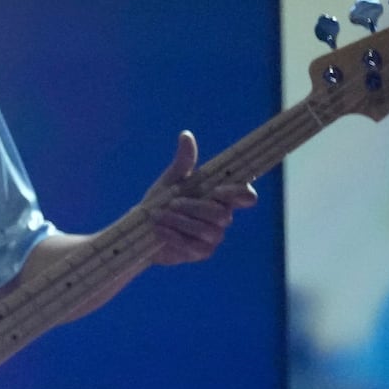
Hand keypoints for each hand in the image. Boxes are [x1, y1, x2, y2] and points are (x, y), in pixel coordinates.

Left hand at [143, 130, 256, 265]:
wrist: (143, 228)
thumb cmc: (161, 201)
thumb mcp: (171, 180)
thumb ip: (183, 162)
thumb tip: (186, 135)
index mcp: (220, 197)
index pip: (245, 196)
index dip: (239, 194)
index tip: (217, 190)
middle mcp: (222, 218)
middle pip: (221, 214)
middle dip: (194, 207)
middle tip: (171, 202)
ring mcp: (213, 238)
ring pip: (206, 230)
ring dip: (180, 221)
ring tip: (159, 215)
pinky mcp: (201, 253)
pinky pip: (192, 246)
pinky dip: (174, 236)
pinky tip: (159, 229)